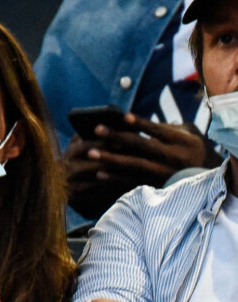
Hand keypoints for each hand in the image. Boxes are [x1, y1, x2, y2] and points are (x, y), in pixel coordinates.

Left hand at [66, 113, 221, 218]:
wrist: (210, 180)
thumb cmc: (193, 149)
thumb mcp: (188, 134)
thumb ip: (166, 126)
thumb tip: (138, 122)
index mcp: (179, 141)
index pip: (156, 130)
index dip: (139, 123)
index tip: (122, 116)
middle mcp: (170, 157)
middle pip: (140, 146)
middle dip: (117, 137)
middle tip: (97, 129)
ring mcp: (161, 172)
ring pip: (133, 165)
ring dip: (110, 159)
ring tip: (91, 152)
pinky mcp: (154, 185)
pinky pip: (132, 182)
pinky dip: (115, 178)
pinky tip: (99, 174)